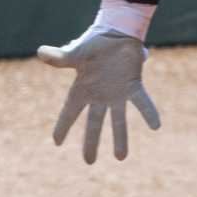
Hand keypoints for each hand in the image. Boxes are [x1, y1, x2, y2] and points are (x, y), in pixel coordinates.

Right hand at [36, 23, 159, 163]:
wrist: (116, 34)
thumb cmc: (93, 45)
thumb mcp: (75, 53)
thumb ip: (60, 58)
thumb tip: (41, 52)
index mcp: (82, 89)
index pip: (69, 112)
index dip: (63, 126)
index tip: (57, 142)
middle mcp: (99, 96)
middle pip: (93, 123)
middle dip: (91, 142)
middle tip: (89, 162)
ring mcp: (116, 94)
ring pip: (117, 120)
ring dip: (120, 137)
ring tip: (121, 157)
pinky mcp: (132, 86)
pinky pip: (141, 102)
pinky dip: (148, 112)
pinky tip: (155, 126)